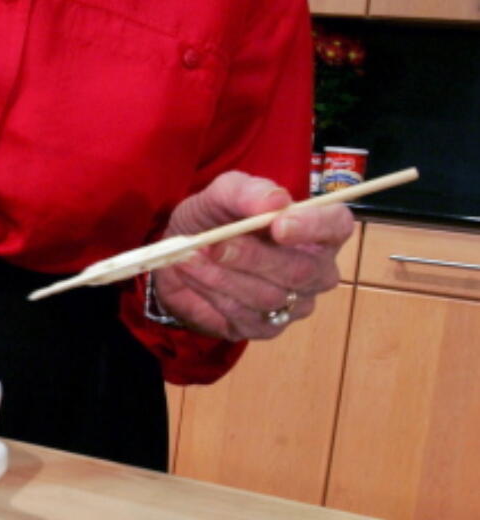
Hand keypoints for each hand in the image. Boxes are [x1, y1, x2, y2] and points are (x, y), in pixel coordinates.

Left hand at [151, 169, 354, 341]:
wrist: (181, 255)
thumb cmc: (215, 219)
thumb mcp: (222, 194)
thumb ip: (247, 191)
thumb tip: (276, 200)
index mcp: (317, 228)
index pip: (337, 226)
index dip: (313, 227)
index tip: (279, 226)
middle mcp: (316, 269)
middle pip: (301, 270)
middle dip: (254, 257)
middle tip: (216, 245)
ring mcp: (294, 303)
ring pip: (268, 296)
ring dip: (223, 276)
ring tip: (191, 255)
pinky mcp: (266, 328)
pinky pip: (244, 316)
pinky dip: (212, 292)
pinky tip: (191, 273)